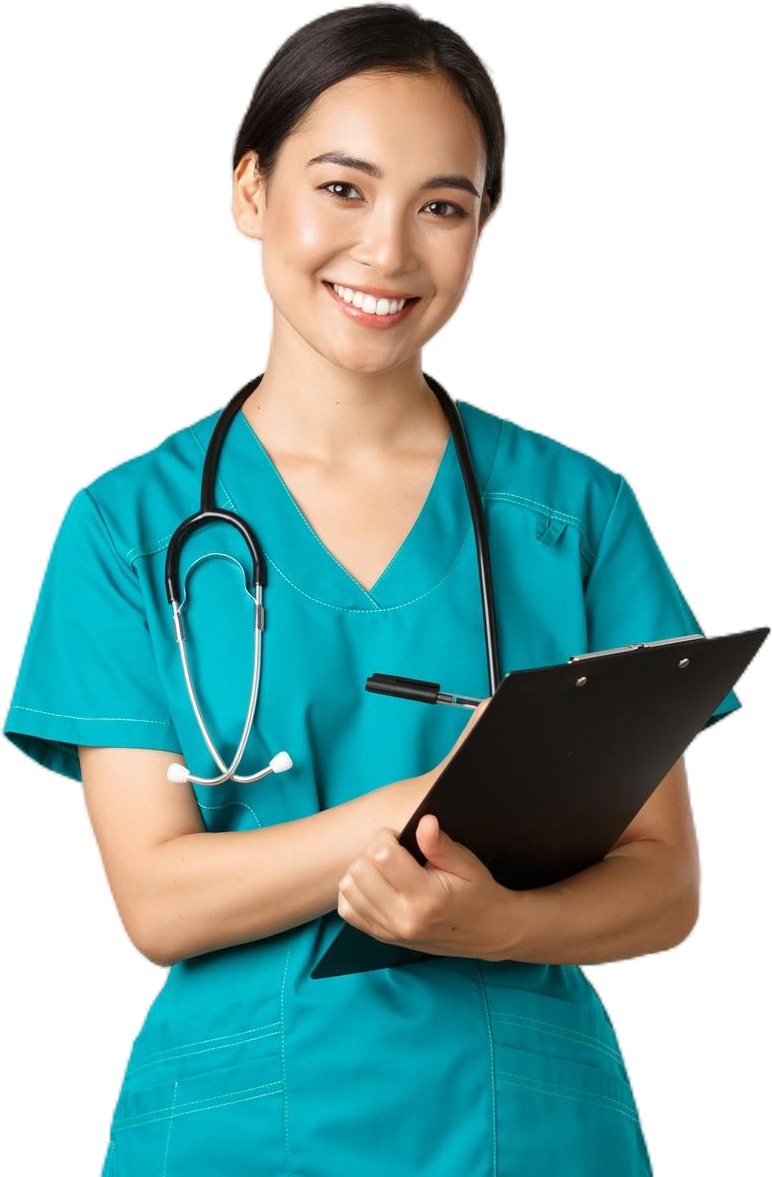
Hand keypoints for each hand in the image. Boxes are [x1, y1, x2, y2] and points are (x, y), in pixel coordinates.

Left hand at [337, 805, 509, 961]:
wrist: (486, 932)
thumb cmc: (476, 892)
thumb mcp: (467, 864)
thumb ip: (441, 845)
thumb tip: (424, 821)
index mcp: (426, 898)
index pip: (382, 856)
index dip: (387, 837)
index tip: (401, 838)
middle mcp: (403, 918)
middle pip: (359, 869)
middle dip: (373, 850)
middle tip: (395, 851)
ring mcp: (389, 931)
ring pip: (348, 887)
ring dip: (362, 869)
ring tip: (387, 868)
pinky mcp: (381, 936)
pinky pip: (347, 908)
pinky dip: (356, 891)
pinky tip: (378, 884)